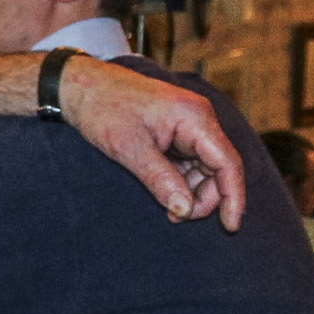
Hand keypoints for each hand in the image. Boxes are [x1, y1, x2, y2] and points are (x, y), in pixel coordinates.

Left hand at [0, 54, 247, 230]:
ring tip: (168, 209)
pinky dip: (180, 181)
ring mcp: (188, 125)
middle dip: (203, 198)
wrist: (80, 86)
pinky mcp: (176, 132)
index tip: (230, 226)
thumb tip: (185, 209)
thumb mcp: (129, 148)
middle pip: (218, 169)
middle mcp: (198, 119)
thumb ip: (160, 179)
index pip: (228, 163)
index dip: (233, 197)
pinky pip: (189, 162)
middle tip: (176, 217)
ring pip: (204, 169)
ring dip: (190, 192)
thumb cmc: (103, 108)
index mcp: (194, 117)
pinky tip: (165, 193)